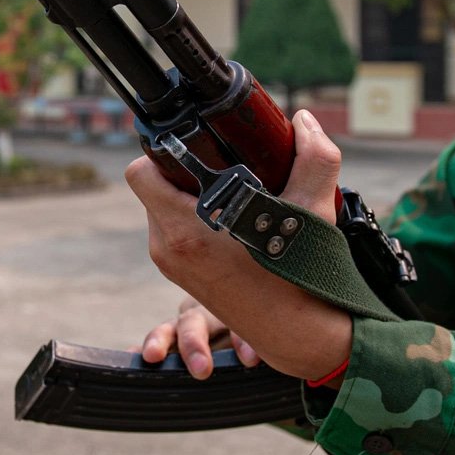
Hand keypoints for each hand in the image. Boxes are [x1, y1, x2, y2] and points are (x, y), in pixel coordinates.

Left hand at [124, 109, 352, 381]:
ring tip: (232, 196)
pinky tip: (232, 222)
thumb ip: (314, 157)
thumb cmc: (300, 279)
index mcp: (185, 229)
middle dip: (184, 173)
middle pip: (154, 187)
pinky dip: (196, 221)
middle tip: (223, 168)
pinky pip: (175, 233)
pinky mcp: (182, 278)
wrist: (298, 335)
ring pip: (165, 210)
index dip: (162, 152)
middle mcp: (168, 248)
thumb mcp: (312, 211)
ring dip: (192, 197)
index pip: (140, 172)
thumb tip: (303, 120)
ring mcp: (173, 266)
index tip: (196, 148)